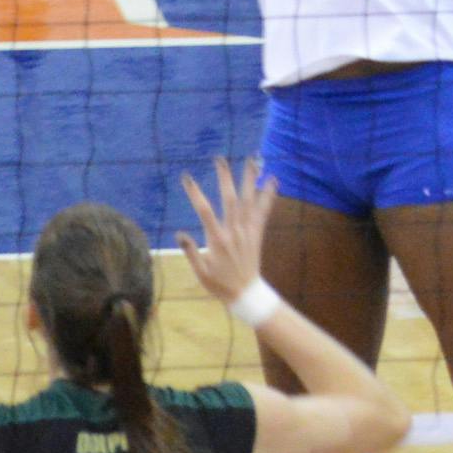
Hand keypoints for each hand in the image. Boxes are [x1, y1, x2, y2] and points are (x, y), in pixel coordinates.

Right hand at [176, 157, 276, 305]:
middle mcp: (234, 232)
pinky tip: (272, 180)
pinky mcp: (257, 233)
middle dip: (225, 178)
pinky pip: (263, 212)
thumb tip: (179, 233)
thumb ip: (191, 252)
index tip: (186, 177)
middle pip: (230, 200)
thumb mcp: (200, 272)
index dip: (195, 193)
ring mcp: (248, 231)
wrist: (246, 294)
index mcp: (217, 240)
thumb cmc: (219, 283)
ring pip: (249, 201)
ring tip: (250, 160)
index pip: (204, 211)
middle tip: (219, 159)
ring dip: (249, 180)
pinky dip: (268, 195)